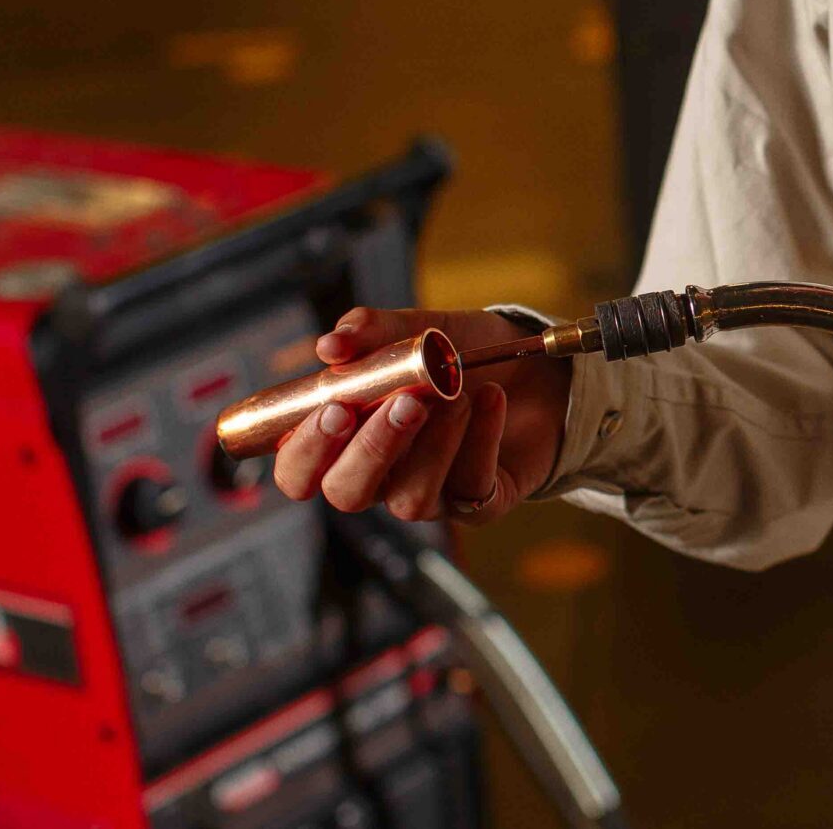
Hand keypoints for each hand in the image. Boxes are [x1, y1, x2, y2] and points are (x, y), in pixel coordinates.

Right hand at [271, 307, 570, 525]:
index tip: (333, 408)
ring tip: (455, 394)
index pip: (299, 470)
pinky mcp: (478, 501)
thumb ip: (370, 332)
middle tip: (402, 404)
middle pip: (347, 493)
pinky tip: (490, 399)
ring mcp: (429, 494)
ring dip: (431, 446)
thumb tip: (329, 345)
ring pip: (409, 501)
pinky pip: (471, 488)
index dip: (305, 451)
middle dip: (370, 450)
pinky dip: (480, 439)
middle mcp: (380, 476)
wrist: (533, 367)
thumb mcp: (417, 330)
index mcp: (346, 440)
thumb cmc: (461, 355)